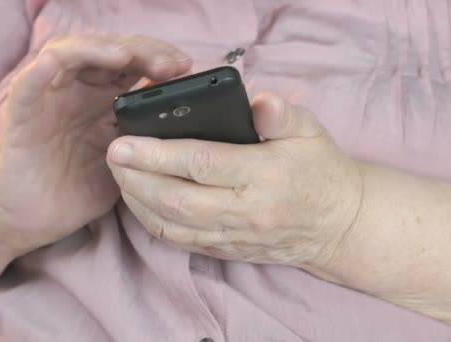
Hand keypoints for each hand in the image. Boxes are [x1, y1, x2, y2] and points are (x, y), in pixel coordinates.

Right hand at [0, 34, 191, 252]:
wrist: (30, 219)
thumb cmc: (76, 189)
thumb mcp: (124, 165)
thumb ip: (147, 143)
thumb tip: (189, 130)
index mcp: (105, 101)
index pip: (134, 65)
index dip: (160, 60)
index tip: (186, 68)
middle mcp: (79, 92)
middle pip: (109, 53)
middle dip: (143, 51)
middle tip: (170, 63)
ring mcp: (50, 98)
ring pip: (71, 55)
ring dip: (99, 50)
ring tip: (126, 56)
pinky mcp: (23, 114)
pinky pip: (29, 84)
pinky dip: (41, 70)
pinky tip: (55, 62)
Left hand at [107, 93, 362, 274]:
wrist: (339, 224)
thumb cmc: (320, 170)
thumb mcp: (310, 131)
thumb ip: (282, 114)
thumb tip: (257, 102)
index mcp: (264, 176)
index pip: (201, 164)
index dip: (157, 154)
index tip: (123, 142)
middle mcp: (246, 212)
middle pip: (177, 200)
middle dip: (136, 178)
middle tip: (112, 156)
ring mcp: (235, 236)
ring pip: (173, 226)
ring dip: (138, 202)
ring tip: (119, 176)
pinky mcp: (229, 251)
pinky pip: (182, 242)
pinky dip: (154, 222)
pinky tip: (140, 202)